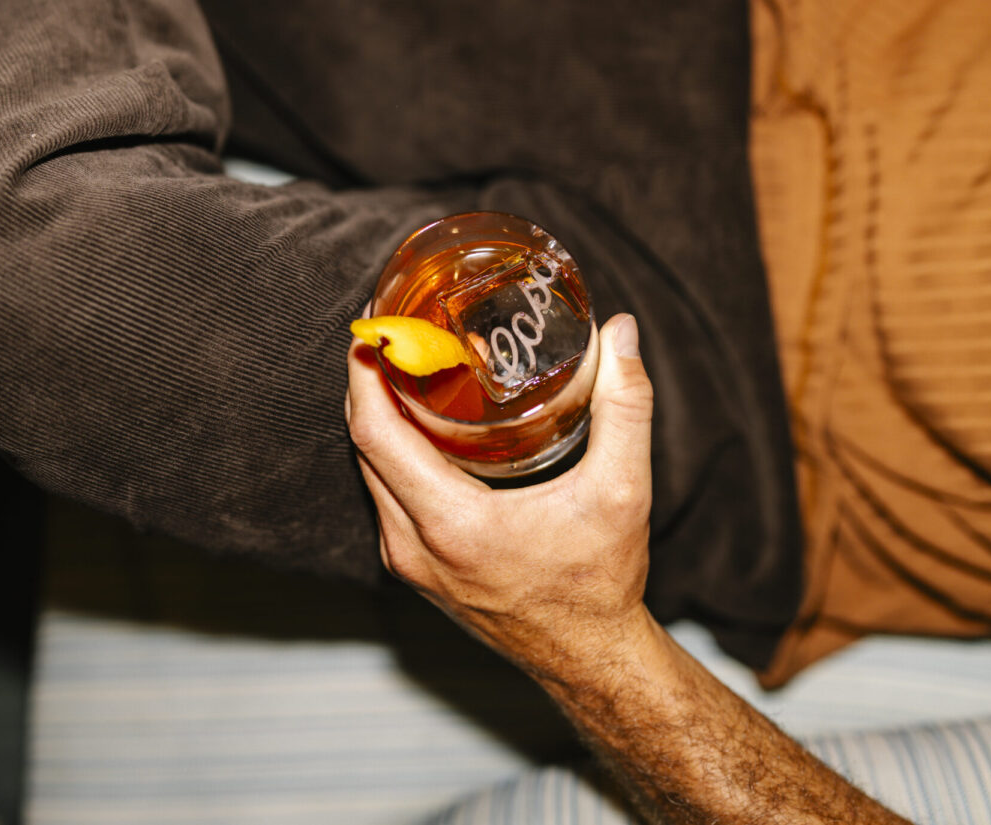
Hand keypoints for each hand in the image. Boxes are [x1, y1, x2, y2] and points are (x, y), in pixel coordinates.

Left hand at [346, 313, 657, 680]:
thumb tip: (622, 333)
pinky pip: (386, 499)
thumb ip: (626, 407)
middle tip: (392, 336)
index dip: (365, 377)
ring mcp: (410, 564)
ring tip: (403, 370)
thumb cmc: (600, 583)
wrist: (591, 659)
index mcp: (453, 525)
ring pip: (371, 476)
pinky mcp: (417, 571)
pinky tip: (419, 427)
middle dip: (369, 387)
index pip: (377, 436)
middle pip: (364, 449)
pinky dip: (392, 456)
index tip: (373, 330)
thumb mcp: (623, 490)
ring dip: (378, 421)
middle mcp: (416, 547)